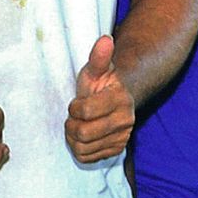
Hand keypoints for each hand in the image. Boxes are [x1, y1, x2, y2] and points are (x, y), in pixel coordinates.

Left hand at [65, 35, 133, 163]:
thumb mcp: (96, 70)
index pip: (84, 112)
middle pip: (82, 133)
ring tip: (78, 125)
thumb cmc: (100, 84)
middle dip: (71, 125)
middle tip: (74, 117)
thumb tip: (105, 39)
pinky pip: (87, 158)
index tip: (78, 102)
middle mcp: (126, 121)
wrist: (114, 102)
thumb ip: (99, 57)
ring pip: (82, 148)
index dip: (74, 108)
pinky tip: (84, 137)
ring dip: (73, 138)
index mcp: (120, 99)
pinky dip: (79, 149)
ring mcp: (121, 138)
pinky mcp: (115, 151)